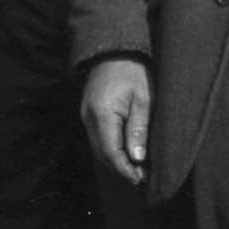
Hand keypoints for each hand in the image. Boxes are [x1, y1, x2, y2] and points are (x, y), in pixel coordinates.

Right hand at [82, 56, 152, 185]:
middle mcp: (88, 117)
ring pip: (98, 147)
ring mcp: (85, 115)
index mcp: (102, 114)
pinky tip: (125, 150)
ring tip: (136, 167)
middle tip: (141, 176)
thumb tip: (137, 158)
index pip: (111, 152)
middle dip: (120, 168)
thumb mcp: (143, 99)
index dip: (125, 169)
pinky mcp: (88, 112)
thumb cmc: (133, 72)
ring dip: (115, 160)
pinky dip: (110, 148)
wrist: (113, 50)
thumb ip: (138, 129)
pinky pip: (97, 137)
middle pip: (102, 154)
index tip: (140, 179)